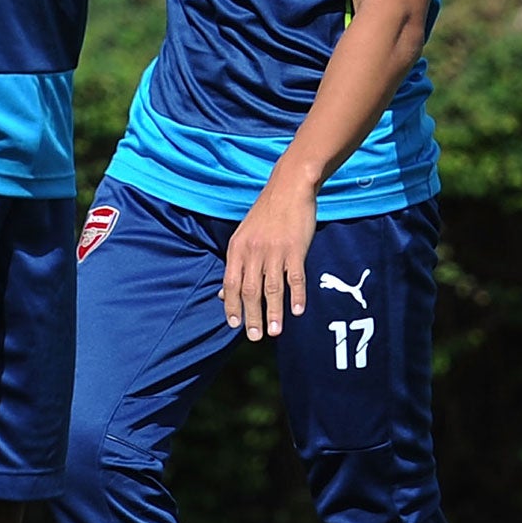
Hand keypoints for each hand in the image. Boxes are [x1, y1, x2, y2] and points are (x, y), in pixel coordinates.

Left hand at [220, 176, 316, 341]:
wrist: (289, 186)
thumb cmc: (266, 213)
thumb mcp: (243, 235)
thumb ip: (235, 264)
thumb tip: (224, 295)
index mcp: (237, 248)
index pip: (231, 283)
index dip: (232, 306)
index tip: (235, 325)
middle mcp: (253, 251)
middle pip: (250, 290)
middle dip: (251, 316)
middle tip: (254, 337)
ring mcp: (275, 250)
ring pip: (272, 288)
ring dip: (273, 313)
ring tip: (275, 332)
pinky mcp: (295, 248)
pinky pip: (295, 277)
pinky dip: (296, 296)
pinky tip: (297, 311)